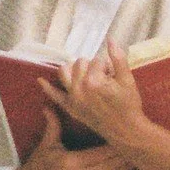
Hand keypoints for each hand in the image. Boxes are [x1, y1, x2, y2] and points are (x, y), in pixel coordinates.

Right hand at [0, 105, 143, 169]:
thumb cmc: (40, 165)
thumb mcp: (46, 144)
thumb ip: (52, 125)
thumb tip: (49, 105)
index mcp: (71, 163)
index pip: (100, 153)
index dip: (114, 146)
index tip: (125, 136)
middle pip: (110, 166)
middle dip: (124, 156)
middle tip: (138, 144)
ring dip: (127, 169)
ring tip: (139, 157)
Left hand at [53, 37, 154, 165]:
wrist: (125, 130)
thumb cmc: (129, 105)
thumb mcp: (128, 80)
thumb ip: (118, 58)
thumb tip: (110, 39)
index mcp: (94, 81)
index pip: (97, 60)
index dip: (108, 66)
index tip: (113, 76)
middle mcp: (79, 88)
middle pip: (81, 63)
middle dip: (92, 66)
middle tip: (105, 78)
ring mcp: (72, 98)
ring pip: (65, 71)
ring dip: (73, 69)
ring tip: (85, 74)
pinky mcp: (70, 107)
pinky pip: (55, 95)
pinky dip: (47, 87)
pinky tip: (40, 80)